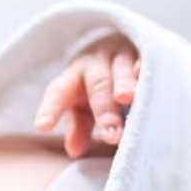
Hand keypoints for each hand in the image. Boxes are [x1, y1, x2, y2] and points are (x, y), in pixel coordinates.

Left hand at [34, 33, 140, 156]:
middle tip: (111, 136)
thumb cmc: (98, 83)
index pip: (59, 92)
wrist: (121, 39)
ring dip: (123, 83)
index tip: (43, 126)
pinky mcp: (144, 51)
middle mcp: (96, 64)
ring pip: (120, 69)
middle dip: (103, 111)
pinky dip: (146, 69)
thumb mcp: (85, 103)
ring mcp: (122, 55)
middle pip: (97, 87)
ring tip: (126, 98)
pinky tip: (147, 76)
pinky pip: (145, 60)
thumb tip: (74, 151)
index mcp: (75, 77)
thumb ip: (79, 126)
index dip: (51, 109)